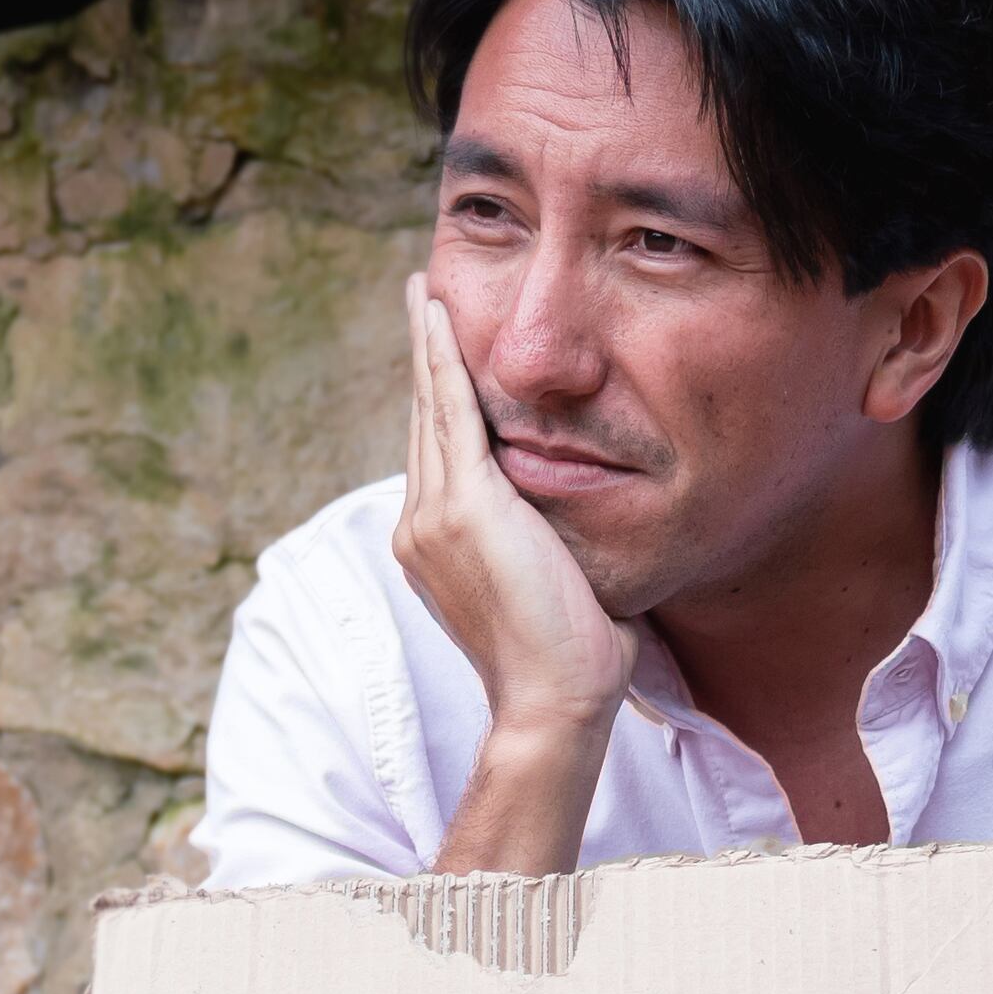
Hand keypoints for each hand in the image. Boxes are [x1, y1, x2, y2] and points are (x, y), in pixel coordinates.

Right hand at [394, 274, 631, 872]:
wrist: (554, 699)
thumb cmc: (570, 660)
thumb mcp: (553, 584)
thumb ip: (546, 543)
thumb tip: (572, 525)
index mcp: (436, 547)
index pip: (438, 454)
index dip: (436, 398)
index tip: (439, 355)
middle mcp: (420, 526)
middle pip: (423, 419)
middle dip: (424, 356)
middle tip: (420, 297)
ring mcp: (433, 517)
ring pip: (430, 408)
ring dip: (428, 344)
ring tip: (424, 294)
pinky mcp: (463, 507)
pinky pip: (450, 413)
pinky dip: (443, 360)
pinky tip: (440, 317)